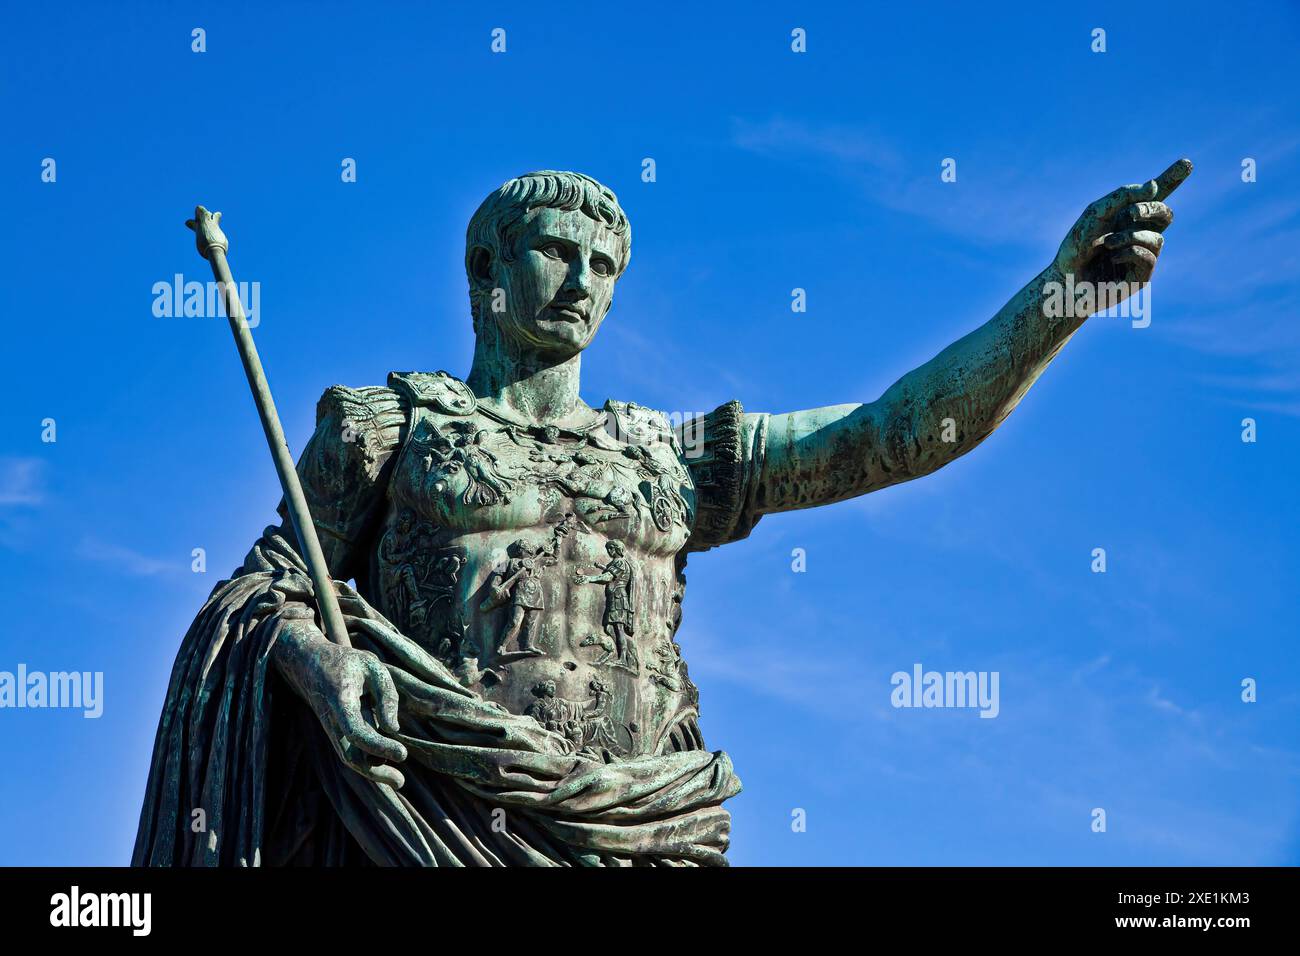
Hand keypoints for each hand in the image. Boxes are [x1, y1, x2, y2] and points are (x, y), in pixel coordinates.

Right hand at [271, 618, 407, 787]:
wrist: (309, 664)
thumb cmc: (346, 663)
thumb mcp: (372, 666)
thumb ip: (387, 695)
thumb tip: (393, 729)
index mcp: (341, 699)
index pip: (356, 731)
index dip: (379, 745)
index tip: (403, 752)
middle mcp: (332, 720)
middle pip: (349, 755)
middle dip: (375, 772)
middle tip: (401, 781)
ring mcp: (331, 728)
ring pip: (348, 758)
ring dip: (372, 772)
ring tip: (398, 780)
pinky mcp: (335, 732)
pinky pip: (349, 752)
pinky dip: (367, 761)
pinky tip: (386, 763)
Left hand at [1054, 158, 1190, 290]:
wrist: (1064, 280)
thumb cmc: (1077, 247)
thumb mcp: (1096, 214)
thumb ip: (1122, 196)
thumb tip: (1154, 187)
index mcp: (1129, 217)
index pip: (1155, 196)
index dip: (1171, 180)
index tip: (1187, 162)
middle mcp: (1140, 234)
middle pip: (1165, 214)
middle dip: (1149, 209)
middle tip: (1130, 213)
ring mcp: (1144, 257)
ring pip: (1157, 238)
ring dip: (1130, 235)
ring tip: (1107, 243)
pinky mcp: (1141, 277)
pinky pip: (1148, 257)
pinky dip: (1129, 252)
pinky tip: (1113, 258)